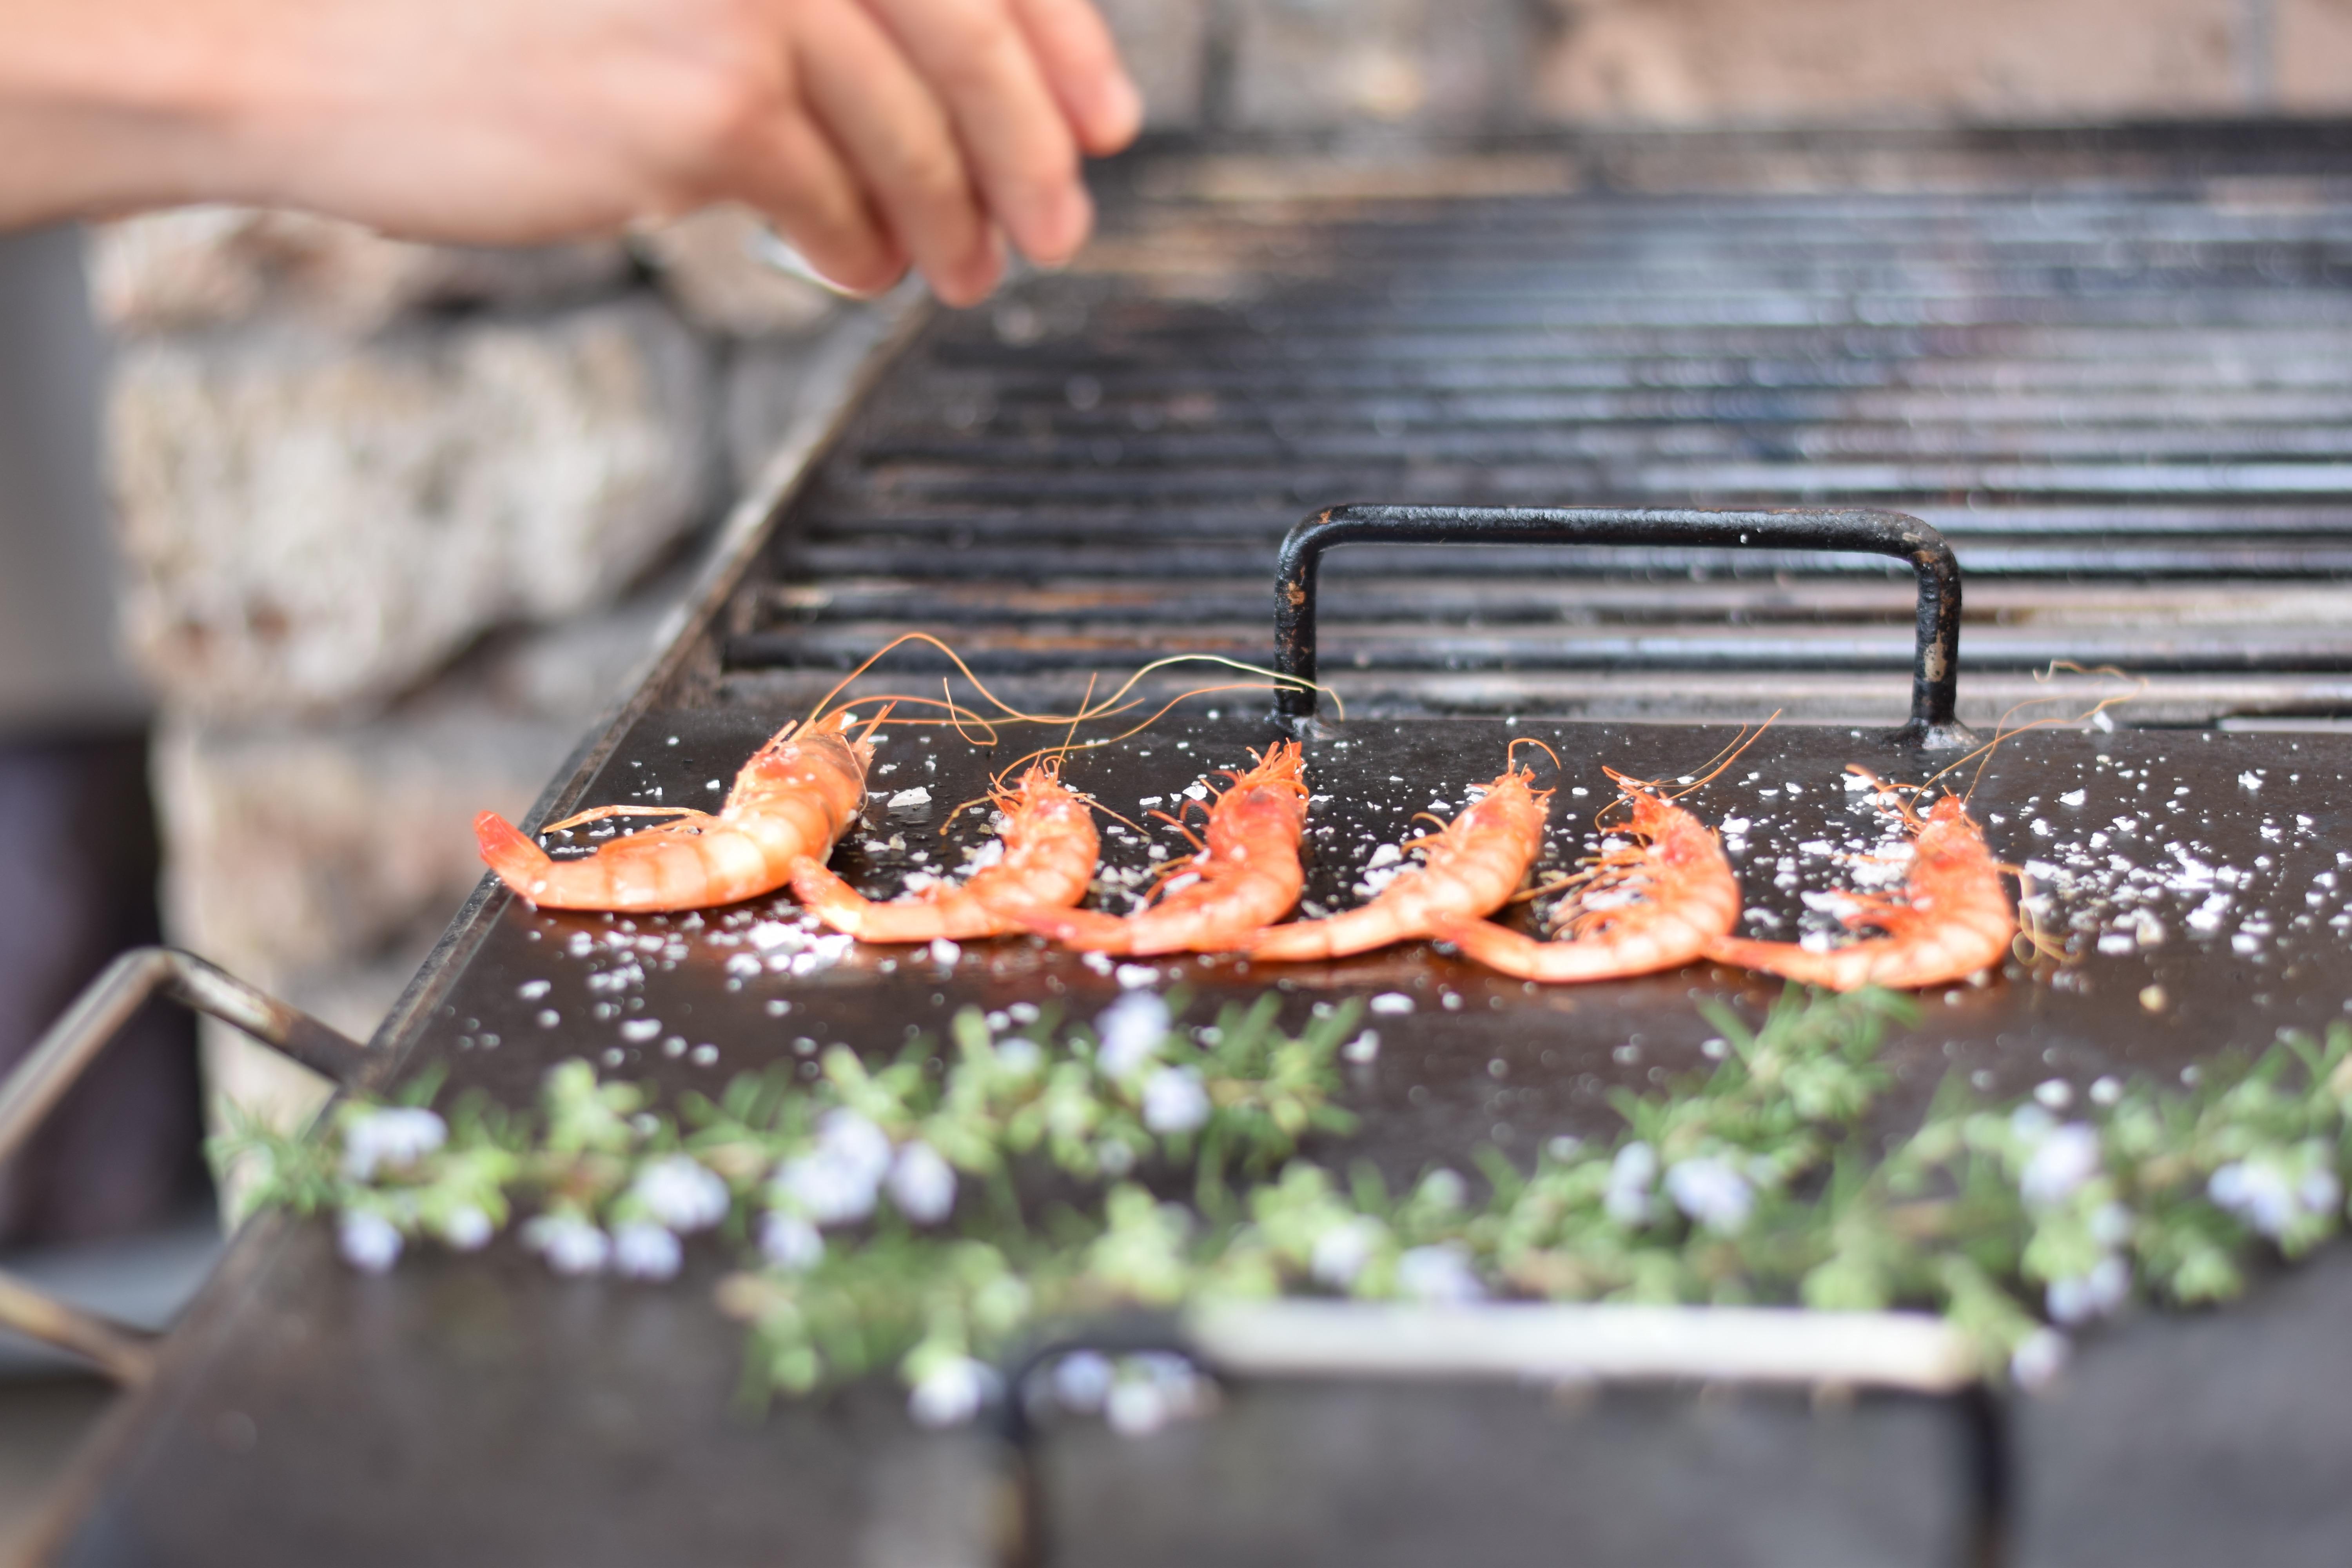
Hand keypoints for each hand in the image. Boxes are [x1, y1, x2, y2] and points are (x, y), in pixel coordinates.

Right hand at [0, 0, 1143, 303]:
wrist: (339, 61)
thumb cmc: (514, 30)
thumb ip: (819, 17)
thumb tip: (973, 101)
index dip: (1061, 45)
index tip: (1103, 126)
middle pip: (971, 45)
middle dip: (1030, 153)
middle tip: (1055, 229)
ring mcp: (745, 2)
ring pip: (913, 137)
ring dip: (955, 219)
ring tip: (963, 270)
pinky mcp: (708, 104)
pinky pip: (838, 198)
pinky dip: (866, 246)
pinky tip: (864, 268)